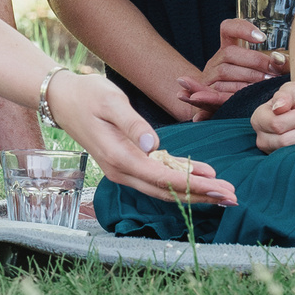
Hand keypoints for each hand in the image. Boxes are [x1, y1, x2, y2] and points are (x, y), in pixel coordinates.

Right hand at [48, 70, 235, 204]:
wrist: (62, 99)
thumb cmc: (87, 96)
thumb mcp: (111, 103)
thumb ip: (133, 124)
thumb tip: (153, 145)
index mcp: (119, 158)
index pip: (163, 178)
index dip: (194, 185)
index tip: (219, 187)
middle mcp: (121, 171)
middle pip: (167, 191)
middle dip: (201, 195)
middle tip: (232, 198)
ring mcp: (123, 169)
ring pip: (164, 188)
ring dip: (194, 191)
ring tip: (223, 193)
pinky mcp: (127, 163)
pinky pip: (157, 176)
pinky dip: (180, 179)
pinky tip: (202, 177)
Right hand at [175, 19, 282, 112]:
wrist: (214, 103)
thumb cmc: (244, 84)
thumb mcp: (254, 69)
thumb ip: (268, 62)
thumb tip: (284, 60)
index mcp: (227, 48)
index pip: (228, 28)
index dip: (243, 29)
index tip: (262, 38)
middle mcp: (216, 60)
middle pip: (230, 53)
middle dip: (255, 61)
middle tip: (274, 70)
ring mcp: (209, 76)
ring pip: (225, 71)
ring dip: (248, 77)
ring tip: (267, 83)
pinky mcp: (207, 92)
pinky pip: (219, 90)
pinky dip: (237, 93)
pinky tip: (252, 96)